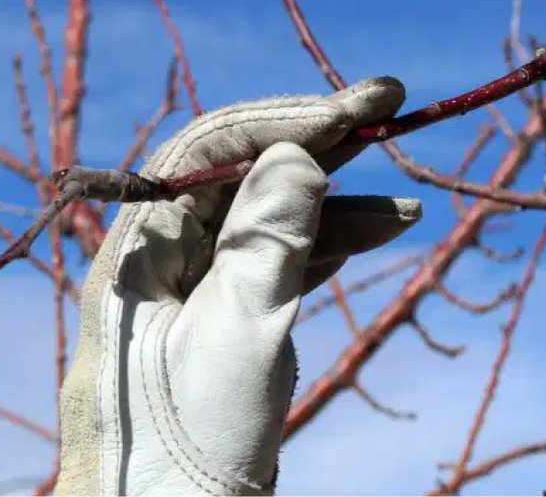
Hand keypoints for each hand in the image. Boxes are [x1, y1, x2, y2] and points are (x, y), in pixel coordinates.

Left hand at [57, 78, 421, 495]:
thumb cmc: (187, 437)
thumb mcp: (240, 329)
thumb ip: (270, 236)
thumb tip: (299, 154)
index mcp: (140, 249)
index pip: (212, 150)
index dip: (289, 118)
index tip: (361, 106)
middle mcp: (163, 257)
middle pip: (245, 172)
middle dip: (318, 141)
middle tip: (389, 106)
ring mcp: (197, 290)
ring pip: (271, 216)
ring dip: (338, 198)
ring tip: (406, 196)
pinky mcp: (228, 323)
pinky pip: (283, 261)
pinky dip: (333, 242)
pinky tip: (385, 226)